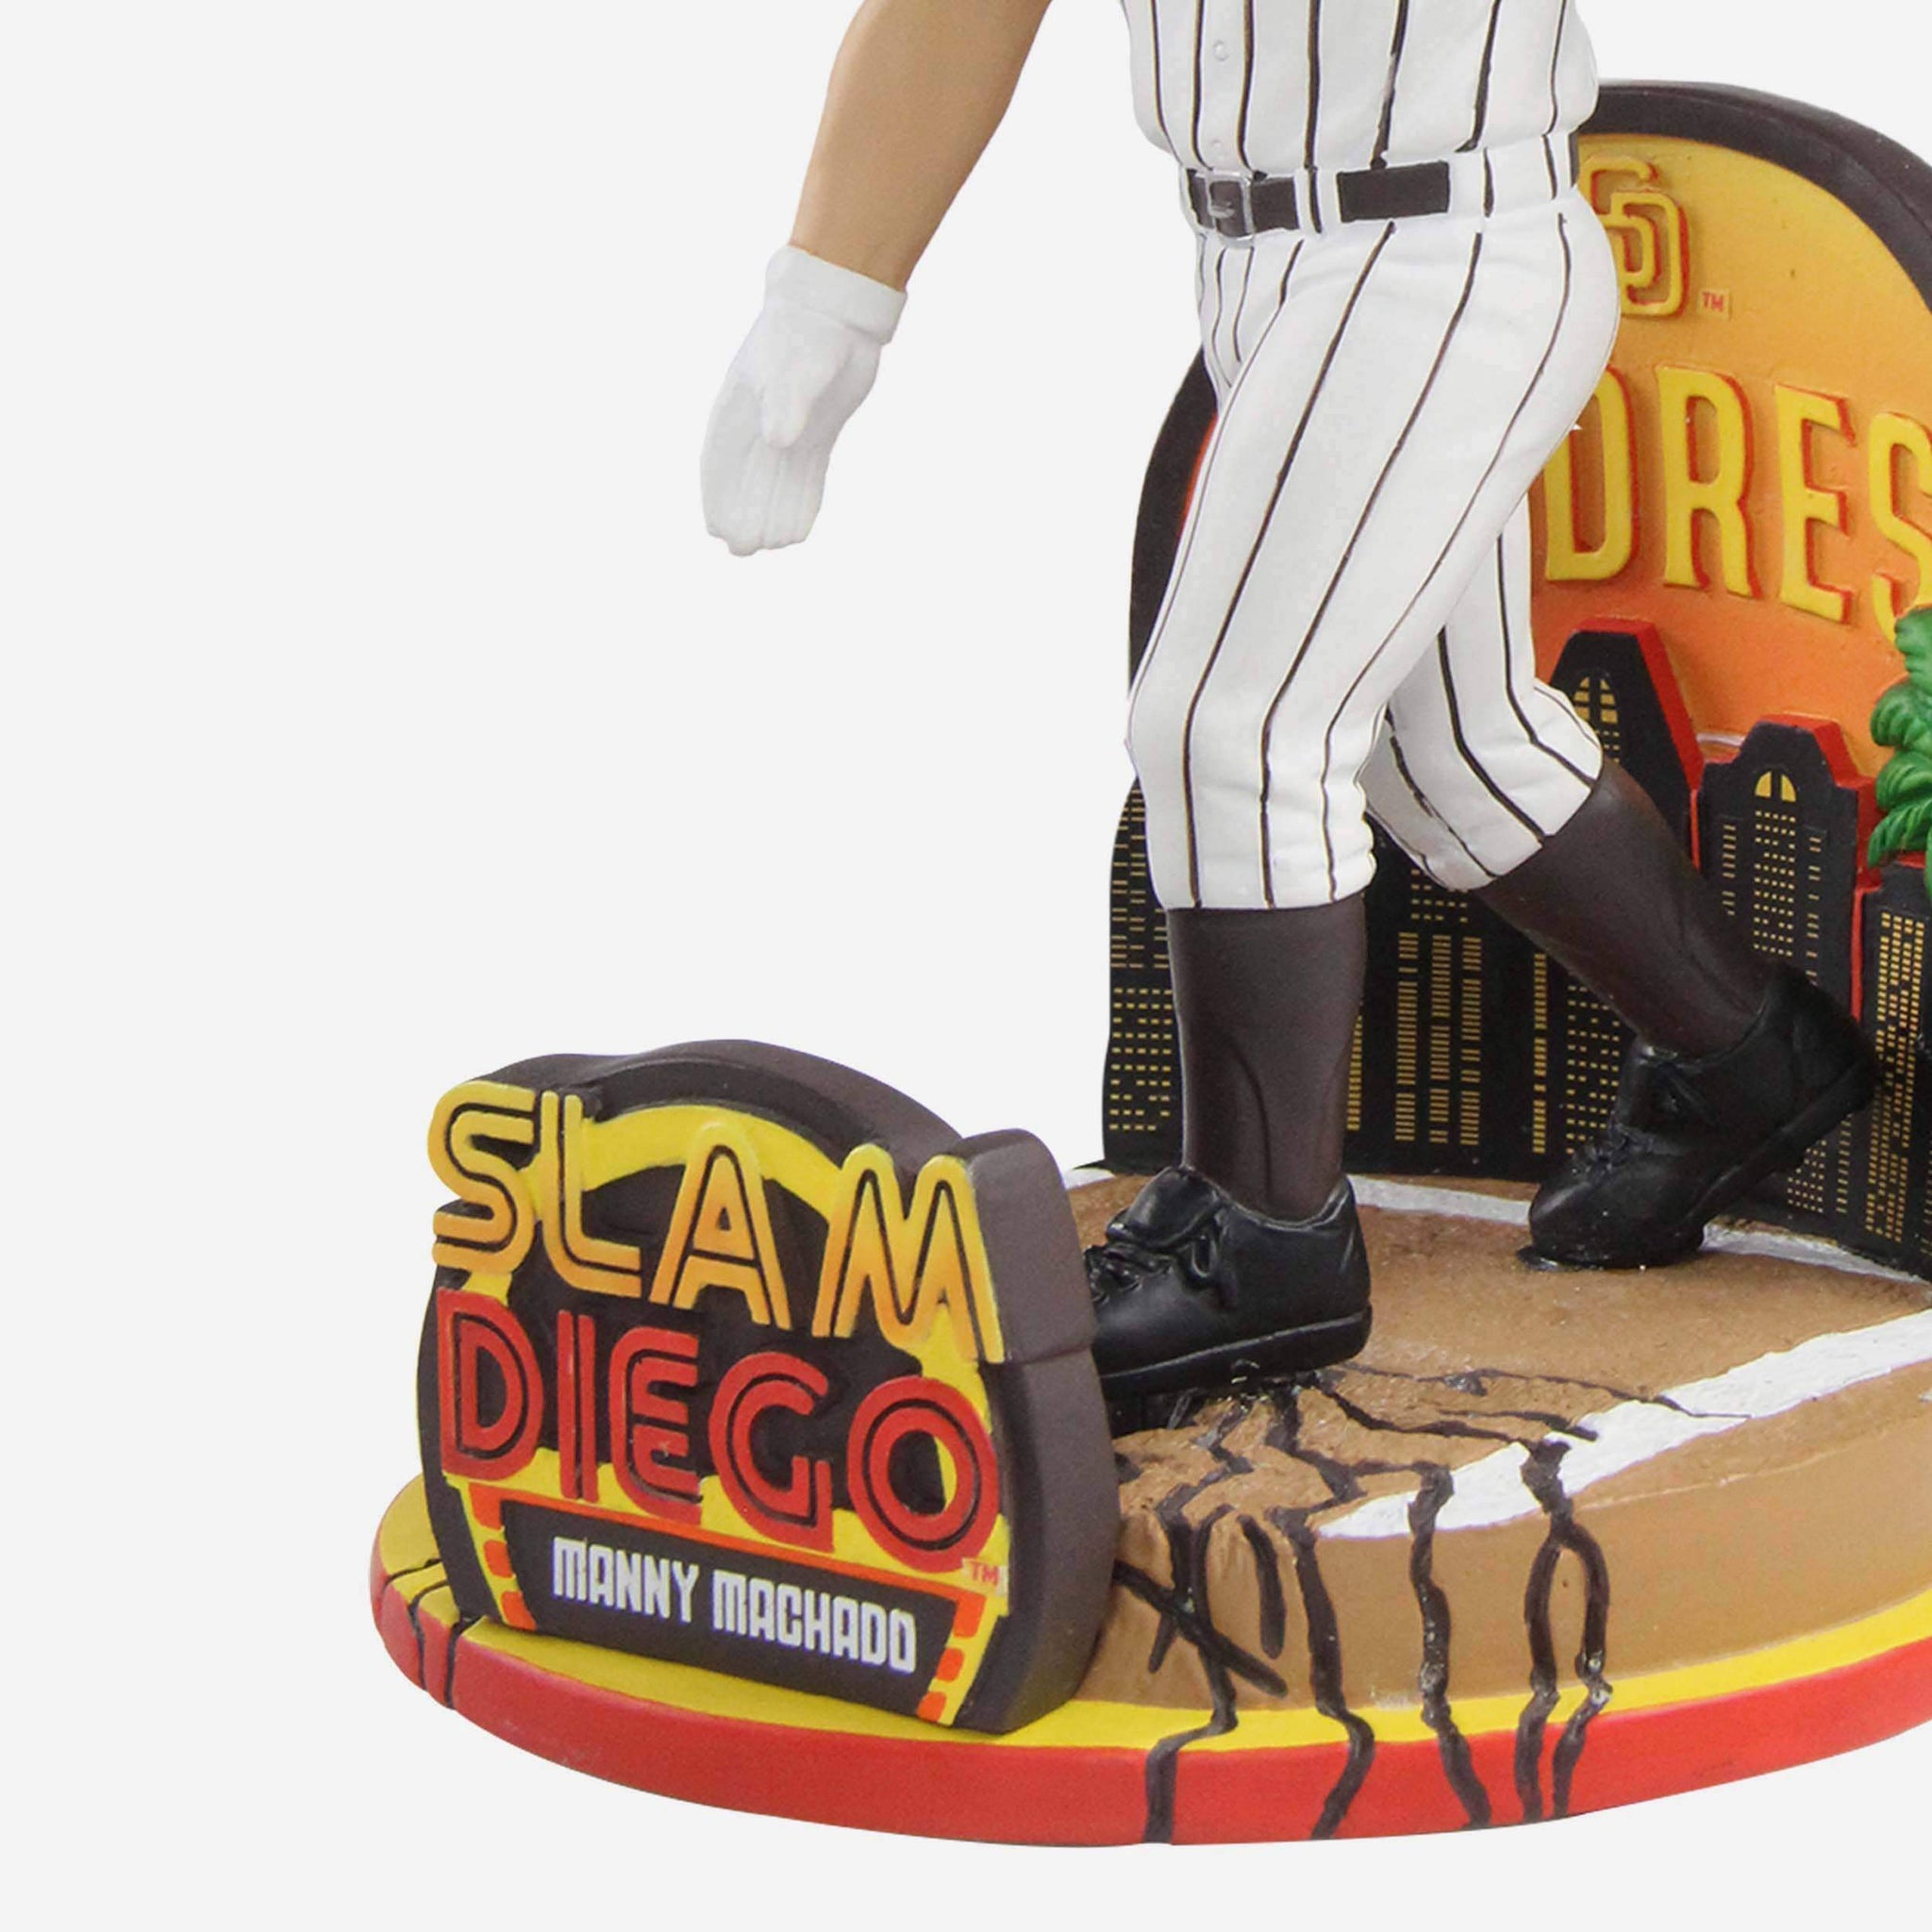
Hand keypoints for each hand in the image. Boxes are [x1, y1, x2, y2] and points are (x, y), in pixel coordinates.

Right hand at [701, 248, 905, 556]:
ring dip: (772, 513)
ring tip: (772, 546)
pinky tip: (799, 530)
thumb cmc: (809, 332)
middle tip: (743, 551)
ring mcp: (789, 428)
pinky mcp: (818, 433)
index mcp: (739, 407)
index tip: (717, 530)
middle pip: (745, 479)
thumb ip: (786, 404)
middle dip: (743, 514)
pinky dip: (801, 502)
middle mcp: (759, 423)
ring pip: (776, 482)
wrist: (840, 311)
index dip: (718, 497)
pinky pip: (805, 477)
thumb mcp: (797, 366)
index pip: (721, 461)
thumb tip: (777, 442)